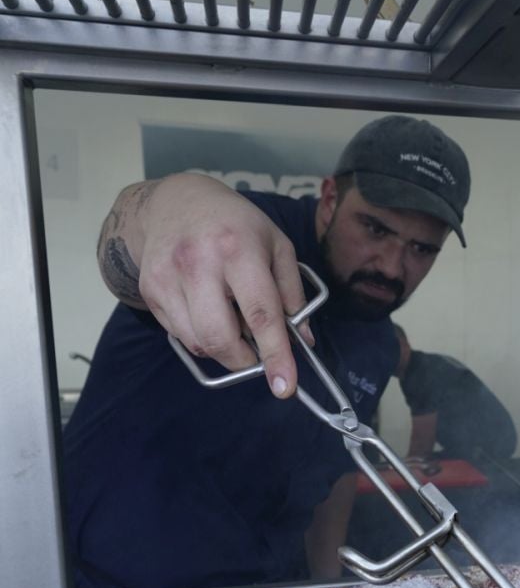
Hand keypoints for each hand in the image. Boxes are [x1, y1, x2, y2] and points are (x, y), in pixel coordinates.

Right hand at [133, 175, 311, 396]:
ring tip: (231, 320)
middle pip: (220, 337)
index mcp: (238, 248)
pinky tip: (208, 310)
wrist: (175, 201)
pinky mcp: (149, 289)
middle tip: (256, 353)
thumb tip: (301, 341)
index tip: (284, 386)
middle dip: (243, 360)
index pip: (260, 313)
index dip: (274, 354)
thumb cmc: (236, 224)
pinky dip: (200, 336)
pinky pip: (180, 335)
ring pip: (198, 343)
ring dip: (221, 348)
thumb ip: (292, 293)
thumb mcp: (276, 246)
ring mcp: (167, 277)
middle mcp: (198, 262)